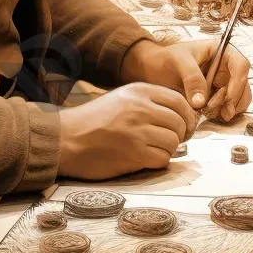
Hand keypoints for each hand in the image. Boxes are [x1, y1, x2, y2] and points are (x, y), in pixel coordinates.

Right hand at [57, 82, 197, 180]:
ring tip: (155, 150)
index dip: (188, 116)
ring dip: (169, 149)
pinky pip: (163, 158)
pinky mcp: (134, 153)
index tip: (185, 126)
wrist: (65, 138)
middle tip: (173, 141)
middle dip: (181, 135)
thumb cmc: (92, 120)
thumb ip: (149, 101)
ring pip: (174, 142)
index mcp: (139, 91)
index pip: (179, 101)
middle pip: (180, 122)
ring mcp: (137, 131)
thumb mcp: (121, 98)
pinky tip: (147, 159)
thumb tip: (180, 115)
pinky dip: (159, 161)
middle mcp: (141, 108)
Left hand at [120, 38, 251, 121]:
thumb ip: (192, 79)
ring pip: (238, 98)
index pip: (241, 65)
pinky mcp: (215, 97)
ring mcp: (222, 82)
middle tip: (212, 110)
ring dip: (228, 109)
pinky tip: (210, 116)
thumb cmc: (164, 58)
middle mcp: (225, 67)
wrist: (151, 70)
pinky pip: (227, 107)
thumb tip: (201, 102)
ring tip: (209, 114)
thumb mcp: (178, 62)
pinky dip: (222, 113)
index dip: (239, 82)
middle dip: (231, 100)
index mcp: (220, 51)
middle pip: (242, 85)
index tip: (228, 97)